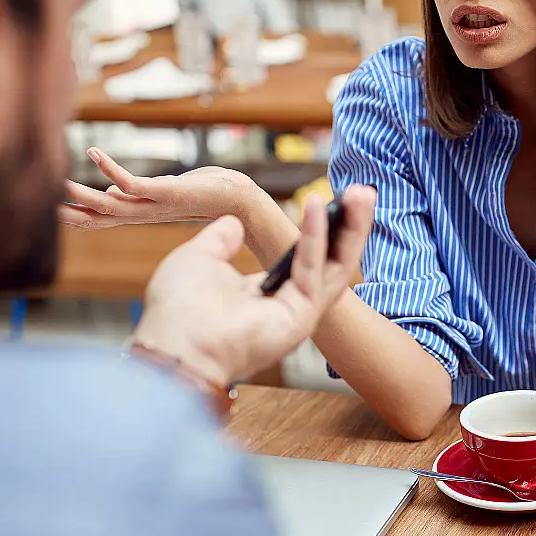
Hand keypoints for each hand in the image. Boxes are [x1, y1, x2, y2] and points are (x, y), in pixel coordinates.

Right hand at [60, 147, 248, 228]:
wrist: (238, 201)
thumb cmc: (202, 193)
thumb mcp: (162, 192)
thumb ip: (134, 194)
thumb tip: (109, 194)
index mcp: (140, 214)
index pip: (99, 220)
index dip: (73, 217)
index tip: (46, 210)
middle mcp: (144, 214)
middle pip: (99, 219)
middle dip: (71, 212)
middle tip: (42, 204)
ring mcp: (155, 205)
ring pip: (110, 206)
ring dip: (84, 194)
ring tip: (60, 181)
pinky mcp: (167, 193)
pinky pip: (133, 184)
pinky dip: (112, 169)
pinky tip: (95, 153)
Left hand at [134, 186, 374, 387]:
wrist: (174, 343)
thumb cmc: (179, 308)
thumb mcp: (200, 258)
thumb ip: (221, 239)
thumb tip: (234, 222)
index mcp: (263, 294)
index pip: (305, 258)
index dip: (319, 229)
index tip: (326, 198)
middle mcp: (286, 304)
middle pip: (331, 260)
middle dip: (348, 225)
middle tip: (361, 191)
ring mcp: (298, 313)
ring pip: (337, 266)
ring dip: (351, 229)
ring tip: (361, 193)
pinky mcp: (302, 317)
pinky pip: (314, 269)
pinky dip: (316, 236)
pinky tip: (316, 206)